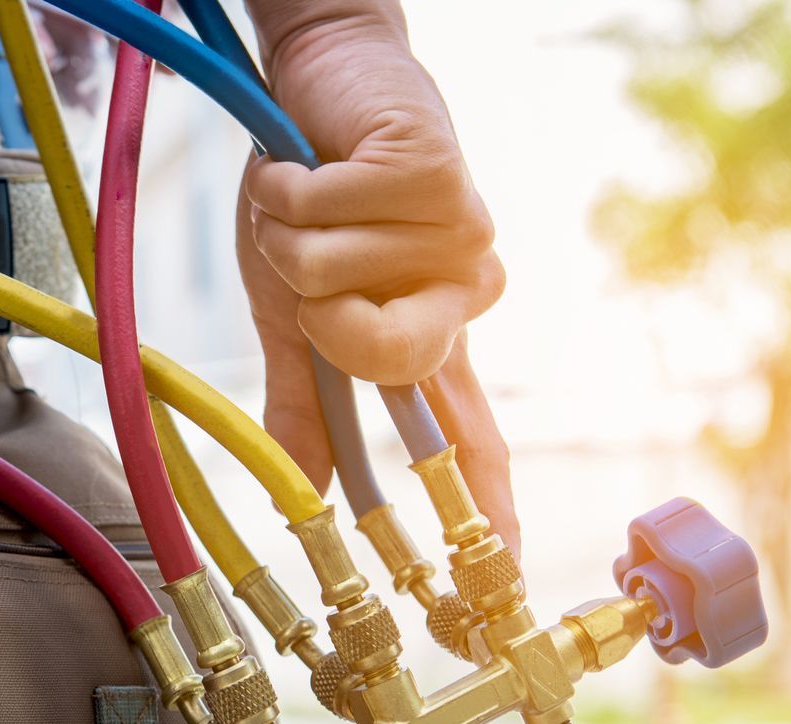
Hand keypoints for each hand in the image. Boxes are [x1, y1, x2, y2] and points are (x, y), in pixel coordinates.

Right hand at [235, 7, 516, 548]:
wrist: (312, 81)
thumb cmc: (306, 197)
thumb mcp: (290, 316)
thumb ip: (301, 406)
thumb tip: (298, 498)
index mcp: (431, 336)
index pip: (468, 436)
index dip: (487, 506)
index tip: (500, 575)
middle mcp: (462, 291)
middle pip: (386, 356)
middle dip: (319, 311)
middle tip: (312, 262)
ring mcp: (459, 232)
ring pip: (341, 282)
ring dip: (293, 236)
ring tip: (307, 197)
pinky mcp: (439, 174)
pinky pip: (333, 216)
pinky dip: (292, 190)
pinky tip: (310, 164)